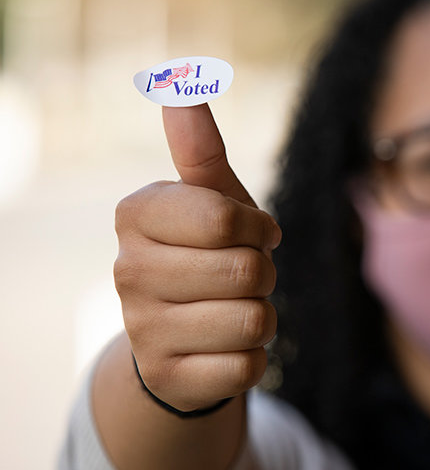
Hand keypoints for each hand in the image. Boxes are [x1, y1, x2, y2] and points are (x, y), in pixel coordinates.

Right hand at [113, 103, 280, 411]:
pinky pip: (248, 367)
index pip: (224, 217)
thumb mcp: (211, 199)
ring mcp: (142, 330)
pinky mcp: (167, 378)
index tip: (247, 233)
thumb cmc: (208, 252)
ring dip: (260, 316)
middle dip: (262, 275)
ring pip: (253, 321)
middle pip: (247, 272)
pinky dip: (252, 357)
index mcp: (136, 215)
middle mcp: (127, 271)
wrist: (184, 333)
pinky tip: (223, 347)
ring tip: (231, 309)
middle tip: (239, 278)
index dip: (255, 228)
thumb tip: (182, 92)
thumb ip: (200, 151)